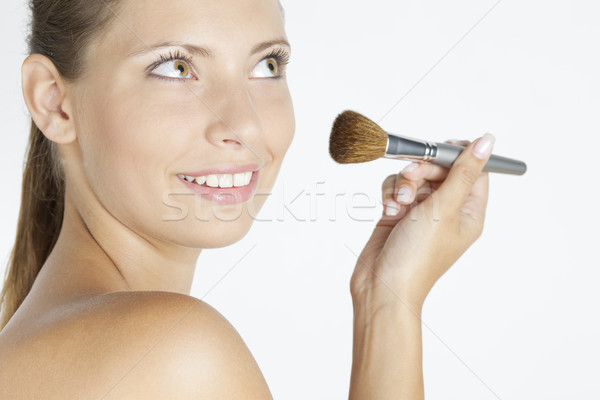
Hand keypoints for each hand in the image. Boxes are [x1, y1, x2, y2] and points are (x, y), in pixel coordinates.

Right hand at [350, 135, 494, 311]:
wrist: (382, 285)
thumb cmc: (417, 258)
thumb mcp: (445, 209)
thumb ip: (463, 172)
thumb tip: (486, 141)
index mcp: (469, 213)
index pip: (473, 172)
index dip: (458, 156)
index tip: (441, 150)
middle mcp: (447, 211)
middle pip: (441, 171)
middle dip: (424, 169)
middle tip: (413, 178)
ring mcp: (421, 213)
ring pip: (415, 177)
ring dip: (403, 182)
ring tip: (399, 203)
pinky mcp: (398, 214)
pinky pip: (396, 187)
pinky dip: (390, 193)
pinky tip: (389, 209)